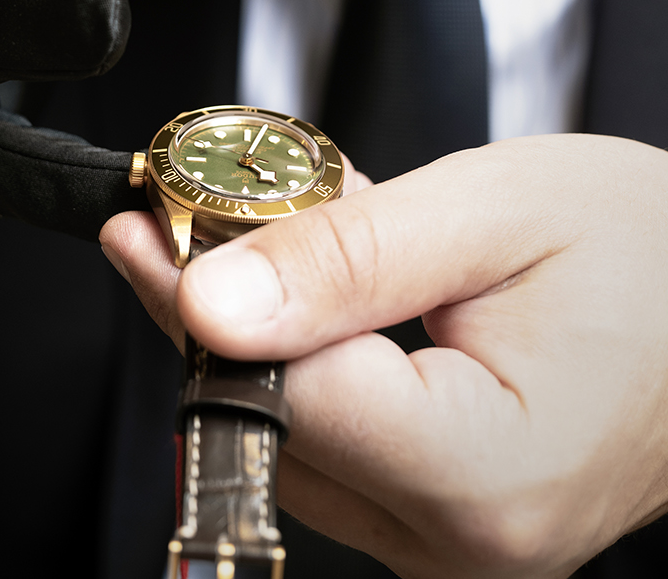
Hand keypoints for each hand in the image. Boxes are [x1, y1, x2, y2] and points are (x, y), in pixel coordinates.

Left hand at [101, 135, 667, 577]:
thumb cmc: (644, 250)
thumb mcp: (491, 213)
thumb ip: (347, 259)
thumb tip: (208, 301)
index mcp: (483, 471)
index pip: (280, 392)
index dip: (191, 302)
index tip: (141, 228)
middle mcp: (467, 542)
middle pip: (272, 425)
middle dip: (215, 313)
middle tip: (188, 214)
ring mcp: (458, 549)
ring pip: (293, 443)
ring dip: (259, 337)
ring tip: (263, 236)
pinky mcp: (450, 529)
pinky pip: (337, 452)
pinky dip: (308, 368)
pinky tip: (314, 294)